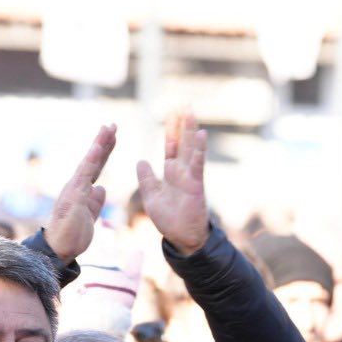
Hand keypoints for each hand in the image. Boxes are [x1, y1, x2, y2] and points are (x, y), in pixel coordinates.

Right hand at [43, 124, 115, 262]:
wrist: (59, 249)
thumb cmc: (72, 235)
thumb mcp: (90, 217)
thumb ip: (95, 202)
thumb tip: (101, 189)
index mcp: (83, 190)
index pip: (96, 167)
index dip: (105, 152)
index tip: (113, 136)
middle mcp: (77, 185)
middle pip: (93, 160)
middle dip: (104, 142)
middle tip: (112, 125)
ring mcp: (74, 189)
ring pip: (89, 162)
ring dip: (99, 145)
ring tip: (108, 129)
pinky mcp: (74, 196)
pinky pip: (85, 174)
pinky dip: (91, 160)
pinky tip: (99, 147)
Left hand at [136, 111, 208, 255]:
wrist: (181, 237)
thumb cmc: (169, 220)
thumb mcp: (151, 196)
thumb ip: (147, 178)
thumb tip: (141, 160)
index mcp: (171, 173)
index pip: (171, 147)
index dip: (170, 131)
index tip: (171, 114)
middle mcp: (182, 171)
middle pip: (182, 142)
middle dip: (182, 124)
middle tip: (184, 104)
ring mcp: (190, 176)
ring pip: (190, 148)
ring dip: (190, 130)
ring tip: (190, 111)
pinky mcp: (195, 184)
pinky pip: (197, 163)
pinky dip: (199, 149)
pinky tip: (200, 134)